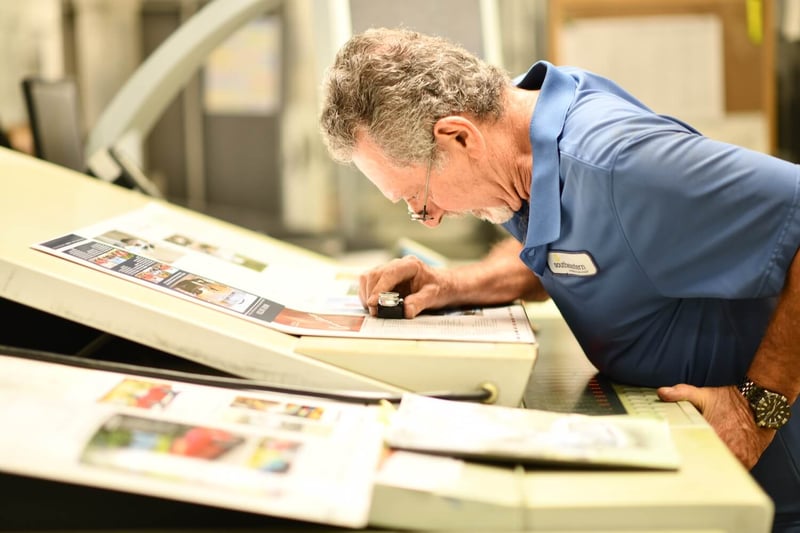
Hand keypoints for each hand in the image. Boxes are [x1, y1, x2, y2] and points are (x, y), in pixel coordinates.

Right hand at [359, 256, 454, 317]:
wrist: (443, 285)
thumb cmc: (439, 288)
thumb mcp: (433, 296)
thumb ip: (419, 302)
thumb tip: (405, 311)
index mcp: (410, 265)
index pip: (389, 274)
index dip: (379, 288)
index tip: (373, 303)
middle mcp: (397, 264)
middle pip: (374, 274)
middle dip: (371, 294)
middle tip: (375, 312)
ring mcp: (388, 269)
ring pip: (368, 277)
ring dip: (367, 294)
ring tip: (375, 309)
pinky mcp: (383, 277)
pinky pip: (368, 283)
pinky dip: (367, 294)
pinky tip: (375, 305)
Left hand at [657, 384, 774, 468]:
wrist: (761, 403)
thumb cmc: (731, 400)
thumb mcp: (703, 394)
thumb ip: (681, 393)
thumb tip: (661, 392)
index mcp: (713, 435)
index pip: (694, 452)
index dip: (686, 455)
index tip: (679, 455)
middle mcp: (728, 449)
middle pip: (708, 463)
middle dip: (699, 461)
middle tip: (689, 460)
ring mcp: (740, 456)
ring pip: (722, 467)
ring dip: (714, 464)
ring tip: (704, 461)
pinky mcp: (749, 460)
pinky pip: (736, 469)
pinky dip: (727, 465)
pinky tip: (720, 458)